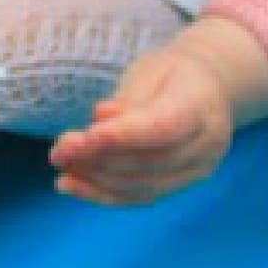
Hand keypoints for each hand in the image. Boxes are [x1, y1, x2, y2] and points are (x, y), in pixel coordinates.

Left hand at [48, 47, 233, 206]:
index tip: (85, 138)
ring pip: (143, 186)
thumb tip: (100, 120)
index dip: (123, 137)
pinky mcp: (181, 185)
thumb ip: (128, 99)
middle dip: (98, 159)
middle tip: (59, 151)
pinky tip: (71, 185)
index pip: (162, 128)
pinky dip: (103, 194)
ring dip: (96, 179)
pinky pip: (141, 197)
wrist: (208, 89)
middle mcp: (206, 146)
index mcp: (201, 107)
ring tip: (62, 165)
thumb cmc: (172, 73)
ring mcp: (197, 170)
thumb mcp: (152, 70)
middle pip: (149, 162)